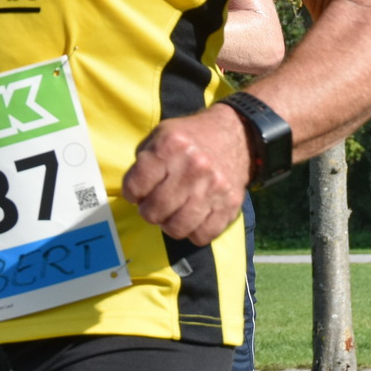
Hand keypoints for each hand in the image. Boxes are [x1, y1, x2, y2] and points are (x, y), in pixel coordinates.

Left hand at [123, 104, 250, 244]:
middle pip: (153, 212)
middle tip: (154, 204)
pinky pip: (202, 235)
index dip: (132, 193)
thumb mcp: (162, 135)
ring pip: (176, 228)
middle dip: (148, 211)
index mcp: (171, 146)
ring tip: (173, 212)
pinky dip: (194, 232)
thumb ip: (143, 160)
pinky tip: (193, 217)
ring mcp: (214, 187)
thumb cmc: (192, 138)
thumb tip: (135, 194)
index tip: (138, 192)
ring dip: (169, 224)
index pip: (135, 187)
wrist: (237, 134)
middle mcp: (194, 167)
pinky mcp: (230, 204)